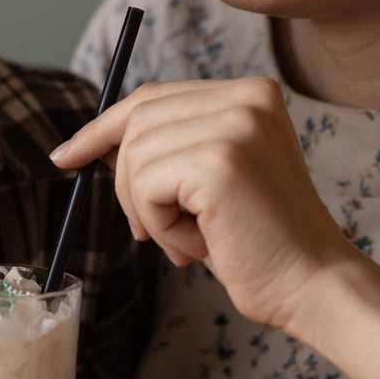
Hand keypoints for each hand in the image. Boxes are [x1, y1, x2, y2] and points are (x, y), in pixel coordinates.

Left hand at [49, 76, 354, 333]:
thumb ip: (166, 151)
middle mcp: (246, 97)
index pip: (154, 96)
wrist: (313, 285)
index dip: (103, 127)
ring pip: (134, 157)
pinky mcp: (219, 161)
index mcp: (252, 93)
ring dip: (148, 212)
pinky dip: (159, 226)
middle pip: (137, 121)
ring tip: (190, 241)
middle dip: (125, 182)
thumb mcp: (209, 184)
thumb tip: (95, 142)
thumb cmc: (260, 244)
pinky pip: (145, 187)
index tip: (66, 155)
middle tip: (149, 232)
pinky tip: (199, 246)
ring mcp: (234, 124)